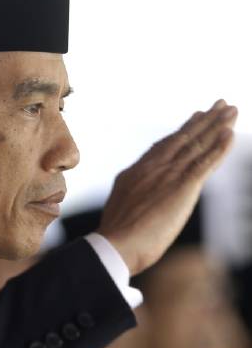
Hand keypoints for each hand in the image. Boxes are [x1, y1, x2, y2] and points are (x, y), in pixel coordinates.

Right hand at [98, 99, 236, 275]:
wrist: (116, 243)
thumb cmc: (116, 232)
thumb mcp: (121, 204)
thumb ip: (132, 194)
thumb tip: (136, 195)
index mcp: (138, 171)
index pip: (165, 145)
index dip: (183, 130)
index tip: (195, 117)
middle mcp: (154, 167)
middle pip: (184, 138)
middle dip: (204, 120)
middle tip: (221, 104)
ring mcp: (168, 175)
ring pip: (197, 145)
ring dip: (217, 126)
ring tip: (231, 110)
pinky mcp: (183, 187)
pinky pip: (206, 163)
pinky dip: (219, 148)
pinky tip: (230, 134)